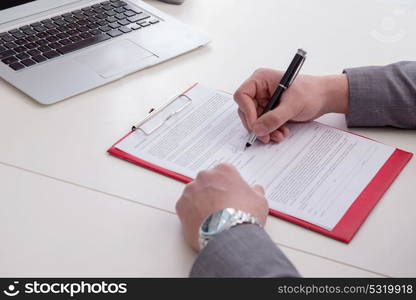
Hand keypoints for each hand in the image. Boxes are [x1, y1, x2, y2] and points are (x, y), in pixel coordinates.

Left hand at [176, 163, 267, 250]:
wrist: (229, 235)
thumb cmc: (244, 215)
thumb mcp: (259, 200)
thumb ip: (256, 191)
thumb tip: (256, 190)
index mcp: (224, 170)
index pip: (224, 173)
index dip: (229, 185)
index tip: (231, 195)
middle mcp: (205, 176)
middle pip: (208, 181)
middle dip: (212, 192)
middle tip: (222, 207)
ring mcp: (191, 190)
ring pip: (194, 193)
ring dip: (200, 201)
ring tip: (212, 217)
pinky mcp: (181, 205)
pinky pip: (185, 207)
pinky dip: (191, 213)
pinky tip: (202, 222)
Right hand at [234, 68, 348, 142]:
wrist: (324, 98)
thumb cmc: (311, 92)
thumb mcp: (293, 105)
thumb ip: (275, 117)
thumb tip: (258, 129)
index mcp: (261, 80)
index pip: (242, 95)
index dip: (246, 111)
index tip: (256, 125)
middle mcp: (259, 90)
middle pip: (246, 111)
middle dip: (257, 125)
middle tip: (266, 136)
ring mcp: (264, 101)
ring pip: (254, 121)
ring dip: (265, 131)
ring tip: (279, 135)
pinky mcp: (269, 111)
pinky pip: (263, 125)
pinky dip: (271, 132)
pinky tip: (282, 133)